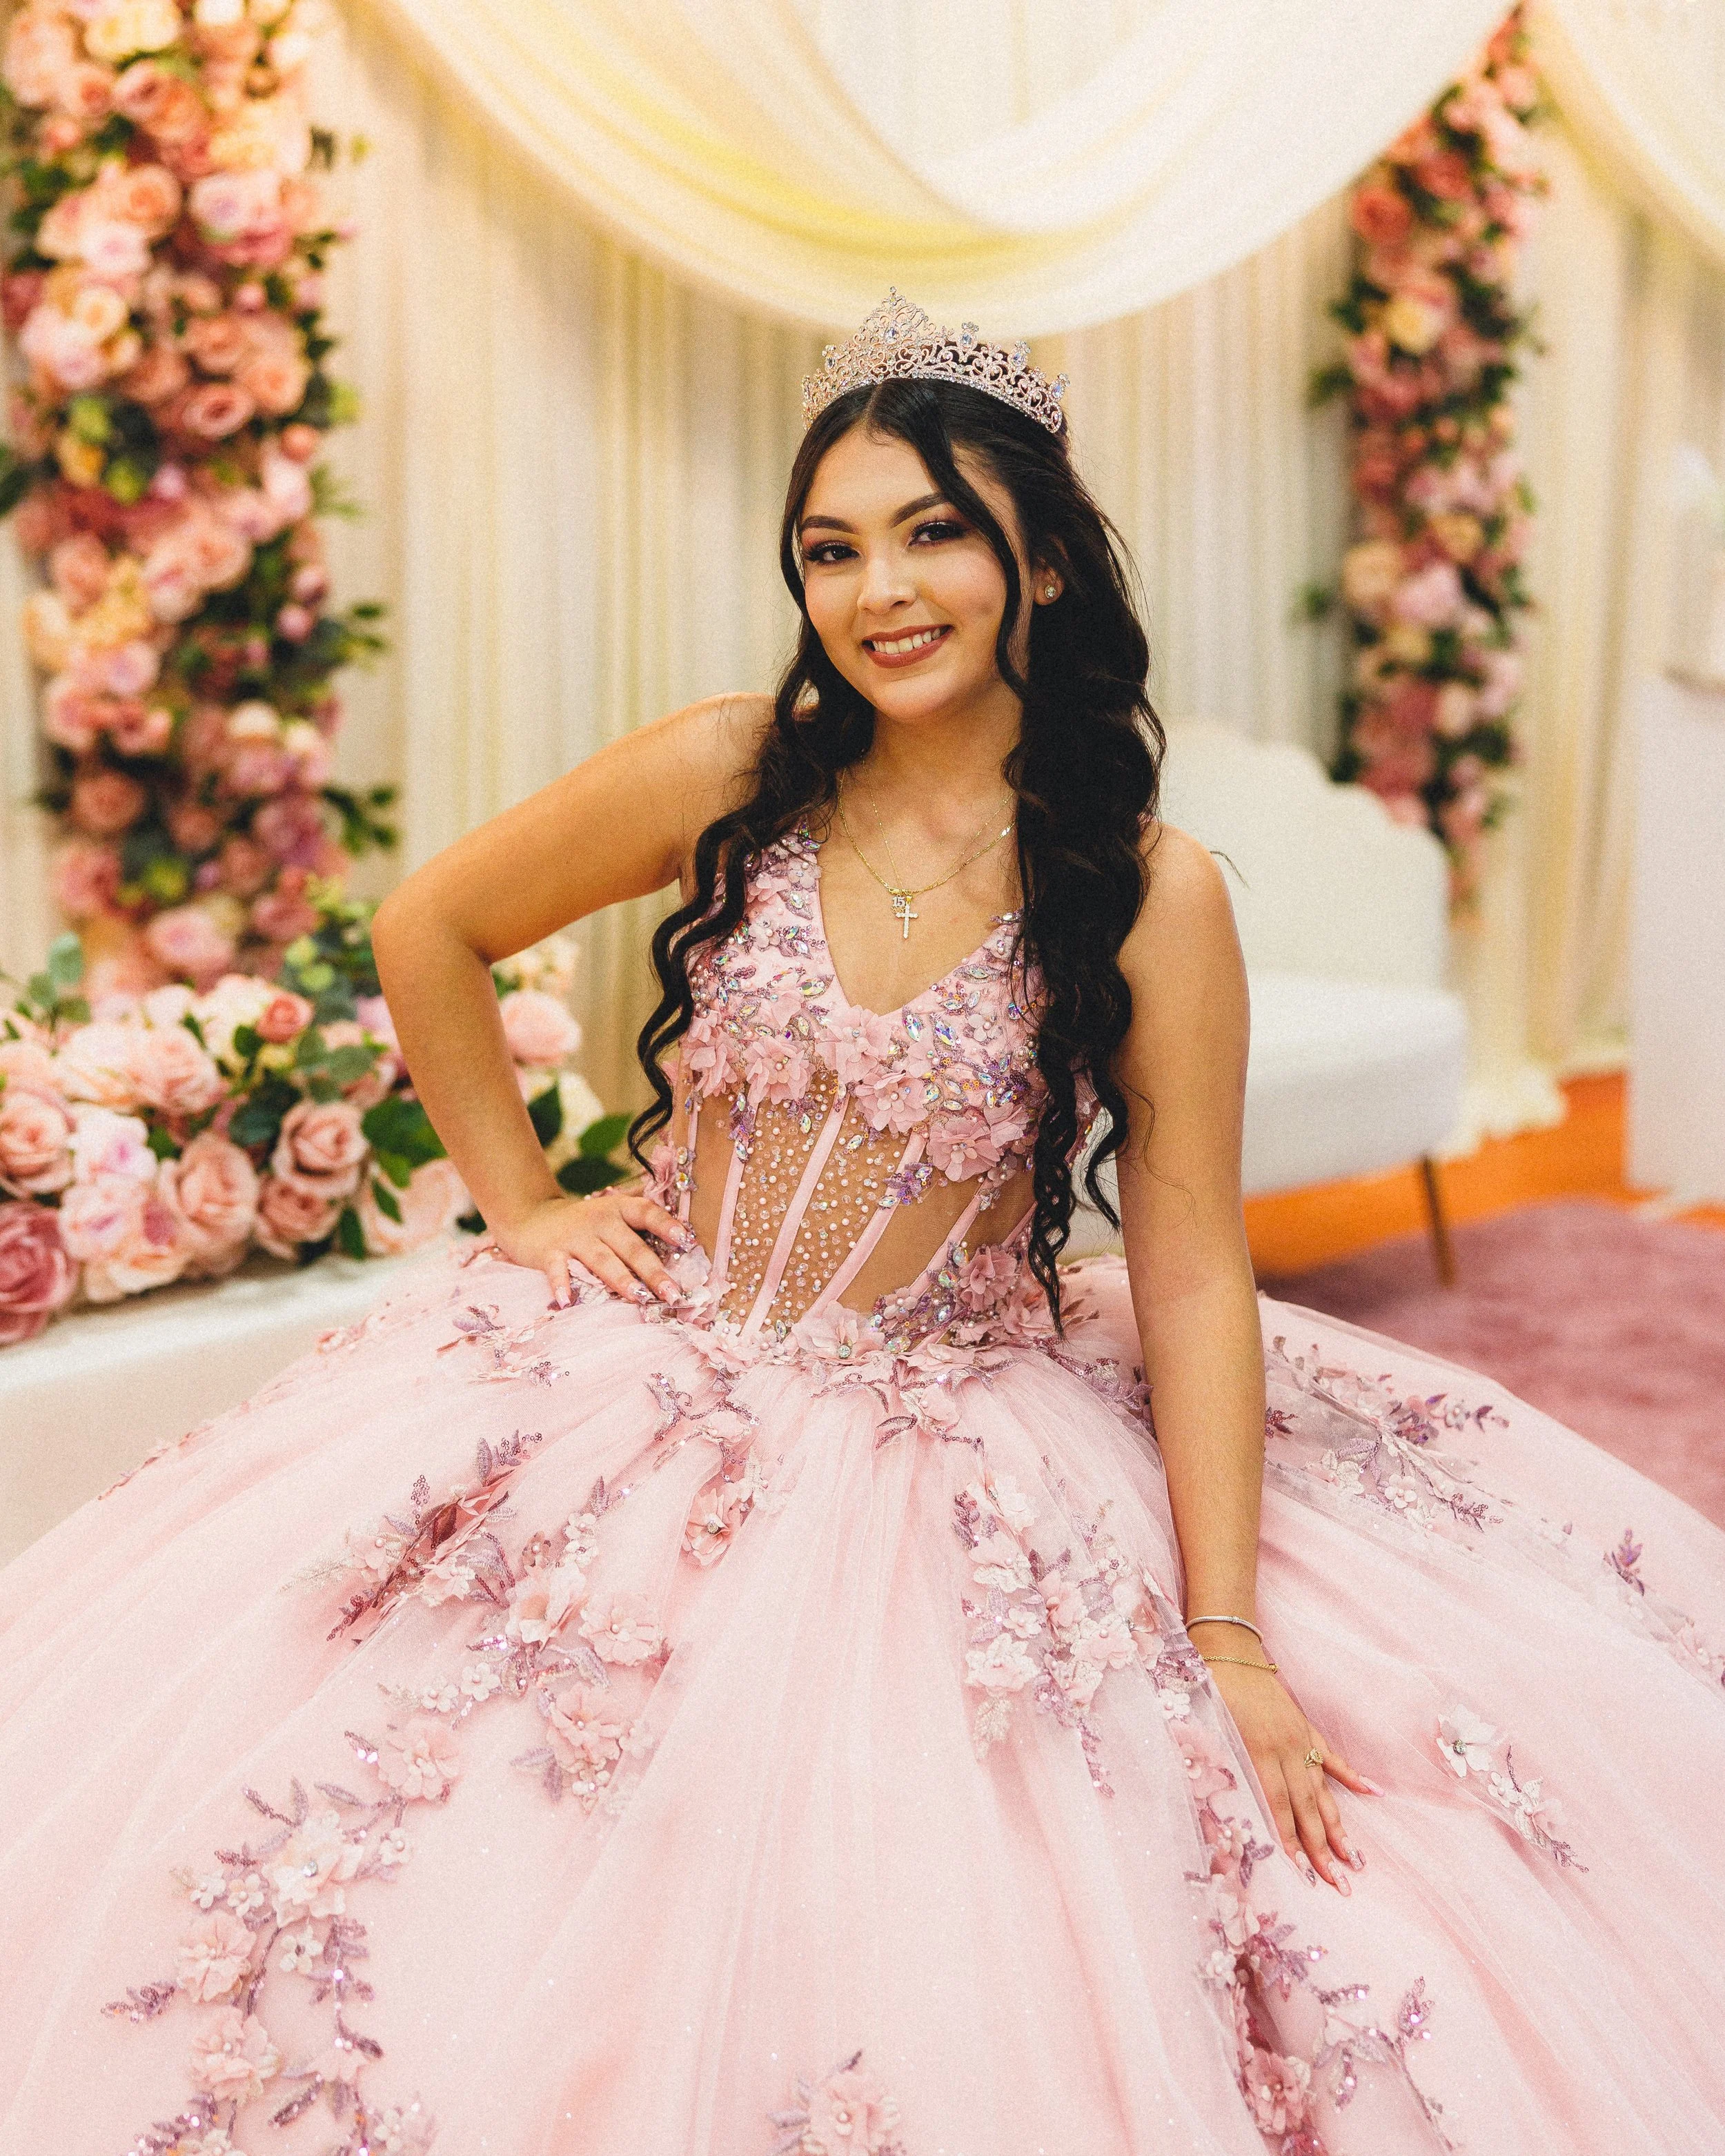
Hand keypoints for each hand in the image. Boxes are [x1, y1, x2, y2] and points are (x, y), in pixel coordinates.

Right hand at [491, 1187, 692, 1308]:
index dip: (667, 1225)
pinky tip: (567, 1302)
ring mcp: (574, 1237)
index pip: (647, 1213)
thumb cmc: (585, 1224)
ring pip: (602, 1260)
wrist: (530, 1217)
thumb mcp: (612, 1213)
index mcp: (619, 1209)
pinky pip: (558, 1271)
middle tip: (673, 1293)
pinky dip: (561, 1286)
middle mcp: (599, 1220)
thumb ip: (641, 1220)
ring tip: (639, 1298)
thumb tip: (688, 1236)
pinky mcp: (550, 1253)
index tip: (686, 1241)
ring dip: (621, 1280)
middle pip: (631, 1246)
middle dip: (653, 1271)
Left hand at [1202, 1657, 1375, 1890]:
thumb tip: (1219, 1801)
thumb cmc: (1210, 1691)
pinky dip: (1351, 1775)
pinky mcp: (1306, 1726)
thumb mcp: (1207, 1727)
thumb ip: (1219, 1763)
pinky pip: (1331, 1756)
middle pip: (1307, 1808)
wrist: (1228, 1650)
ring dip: (1338, 1826)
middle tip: (1341, 1885)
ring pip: (1323, 1790)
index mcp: (1258, 1750)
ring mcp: (1300, 1738)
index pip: (1278, 1807)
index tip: (1304, 1874)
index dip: (1291, 1841)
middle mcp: (1286, 1748)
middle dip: (1323, 1850)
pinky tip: (1372, 1793)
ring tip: (1355, 1859)